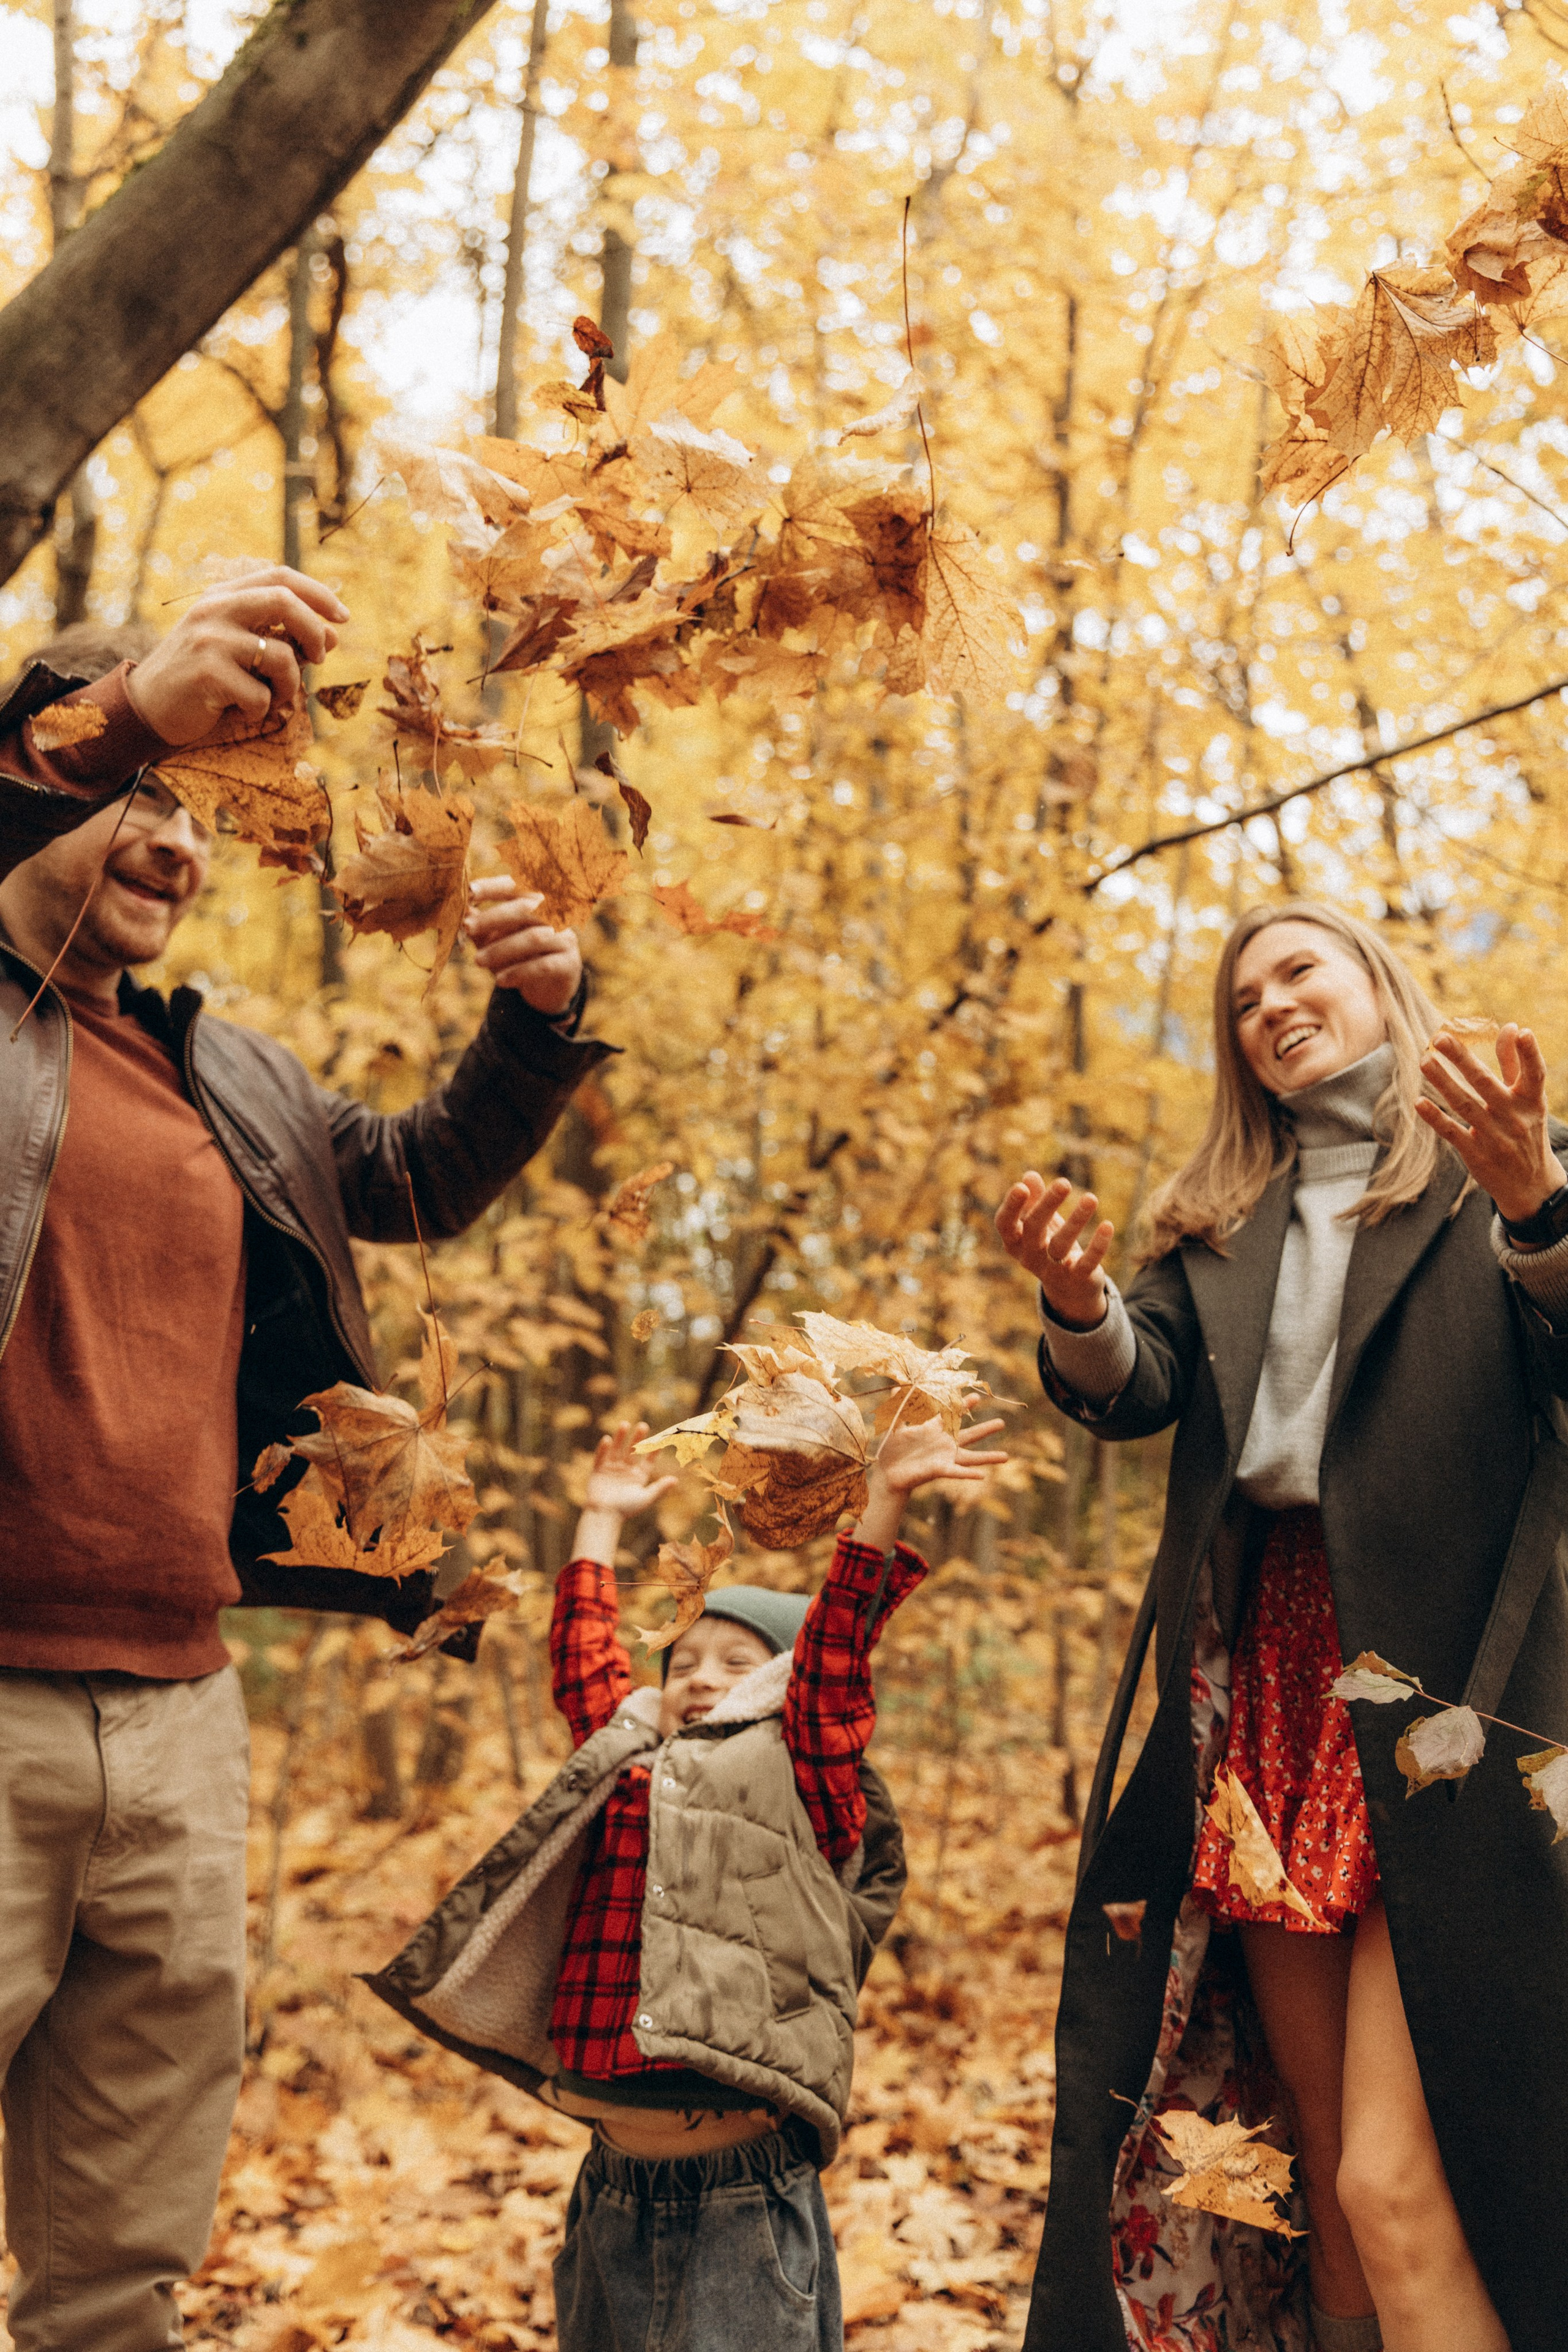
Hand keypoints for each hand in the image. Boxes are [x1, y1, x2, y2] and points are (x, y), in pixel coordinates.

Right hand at [123, 564, 347, 743]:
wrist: (147, 706)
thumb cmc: (201, 679)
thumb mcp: (237, 648)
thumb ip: (278, 636)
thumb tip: (331, 636)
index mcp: (222, 595)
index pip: (280, 576)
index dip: (318, 594)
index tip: (343, 617)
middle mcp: (214, 609)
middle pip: (284, 601)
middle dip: (315, 630)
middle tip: (320, 658)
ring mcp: (209, 639)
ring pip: (281, 657)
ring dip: (289, 686)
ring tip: (270, 698)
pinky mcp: (206, 673)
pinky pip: (261, 695)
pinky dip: (261, 710)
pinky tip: (240, 711)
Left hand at [465, 876, 582, 1014]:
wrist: (550, 987)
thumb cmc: (520, 956)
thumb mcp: (497, 939)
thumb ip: (482, 927)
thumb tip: (463, 912)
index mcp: (537, 903)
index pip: (516, 887)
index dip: (493, 887)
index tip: (469, 892)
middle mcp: (555, 916)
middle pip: (525, 909)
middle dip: (493, 917)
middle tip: (467, 927)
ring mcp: (565, 939)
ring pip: (533, 938)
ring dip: (502, 949)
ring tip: (478, 961)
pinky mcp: (569, 964)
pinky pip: (543, 966)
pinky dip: (518, 973)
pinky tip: (500, 981)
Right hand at [572, 1423, 678, 1566]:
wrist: (604, 1517)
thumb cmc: (626, 1509)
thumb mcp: (645, 1497)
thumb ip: (659, 1488)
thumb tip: (676, 1480)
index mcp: (638, 1476)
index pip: (647, 1460)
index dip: (653, 1450)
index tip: (661, 1440)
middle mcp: (625, 1470)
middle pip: (632, 1451)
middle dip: (637, 1439)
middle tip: (643, 1425)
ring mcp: (611, 1469)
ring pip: (617, 1450)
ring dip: (620, 1437)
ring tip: (625, 1424)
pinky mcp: (598, 1471)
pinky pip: (600, 1457)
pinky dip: (603, 1449)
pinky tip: (606, 1439)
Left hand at [855, 1401, 1007, 1551]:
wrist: (888, 1473)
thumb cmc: (892, 1450)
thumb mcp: (895, 1426)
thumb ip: (899, 1407)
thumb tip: (897, 1386)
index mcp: (935, 1430)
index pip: (953, 1415)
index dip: (964, 1406)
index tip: (977, 1397)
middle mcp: (944, 1444)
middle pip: (969, 1435)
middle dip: (986, 1429)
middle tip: (1003, 1422)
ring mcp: (944, 1458)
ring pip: (971, 1457)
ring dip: (988, 1457)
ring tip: (1006, 1457)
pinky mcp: (940, 1470)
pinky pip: (957, 1473)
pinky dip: (969, 1475)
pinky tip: (983, 1476)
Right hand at [995, 1171, 1113, 1328]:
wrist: (1069, 1289)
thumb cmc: (1049, 1247)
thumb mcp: (1040, 1224)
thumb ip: (1034, 1201)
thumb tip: (1030, 1176)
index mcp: (1015, 1242)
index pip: (1005, 1224)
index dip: (1011, 1206)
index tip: (1021, 1187)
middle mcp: (1030, 1257)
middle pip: (1033, 1229)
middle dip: (1048, 1205)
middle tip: (1064, 1182)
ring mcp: (1053, 1270)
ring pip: (1061, 1245)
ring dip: (1077, 1220)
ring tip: (1091, 1198)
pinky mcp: (1077, 1278)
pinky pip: (1087, 1262)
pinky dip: (1098, 1245)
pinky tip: (1107, 1225)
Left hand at [1416, 1026, 1564, 1226]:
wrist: (1530, 1186)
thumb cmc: (1525, 1131)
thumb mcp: (1528, 1101)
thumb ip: (1516, 1064)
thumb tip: (1512, 1027)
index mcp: (1531, 1101)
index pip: (1534, 1074)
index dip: (1530, 1054)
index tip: (1522, 1032)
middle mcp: (1514, 1118)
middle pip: (1486, 1083)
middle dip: (1463, 1059)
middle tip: (1439, 1037)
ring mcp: (1495, 1137)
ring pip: (1465, 1105)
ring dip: (1443, 1082)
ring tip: (1424, 1061)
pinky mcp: (1476, 1155)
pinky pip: (1453, 1133)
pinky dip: (1435, 1119)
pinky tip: (1419, 1103)